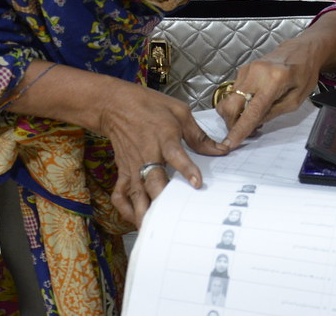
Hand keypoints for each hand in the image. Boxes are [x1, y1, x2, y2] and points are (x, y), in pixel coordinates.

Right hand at [99, 83, 226, 225]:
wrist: (115, 104)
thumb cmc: (149, 106)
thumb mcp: (179, 111)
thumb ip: (199, 135)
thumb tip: (220, 150)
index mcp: (163, 137)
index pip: (176, 155)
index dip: (187, 170)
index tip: (197, 184)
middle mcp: (147, 155)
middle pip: (154, 182)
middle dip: (163, 201)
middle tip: (175, 219)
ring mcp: (133, 166)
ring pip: (137, 195)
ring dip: (145, 213)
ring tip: (156, 230)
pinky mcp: (123, 172)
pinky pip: (120, 195)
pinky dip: (126, 210)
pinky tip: (137, 219)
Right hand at [216, 37, 322, 147]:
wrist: (301, 50)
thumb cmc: (304, 74)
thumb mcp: (296, 100)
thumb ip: (273, 113)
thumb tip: (253, 125)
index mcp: (274, 80)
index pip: (252, 110)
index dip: (239, 129)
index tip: (229, 144)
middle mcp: (256, 73)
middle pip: (230, 105)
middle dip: (231, 123)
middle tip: (244, 133)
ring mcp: (247, 69)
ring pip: (229, 100)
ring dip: (236, 114)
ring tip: (253, 118)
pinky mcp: (243, 69)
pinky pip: (234, 92)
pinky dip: (239, 104)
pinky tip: (252, 105)